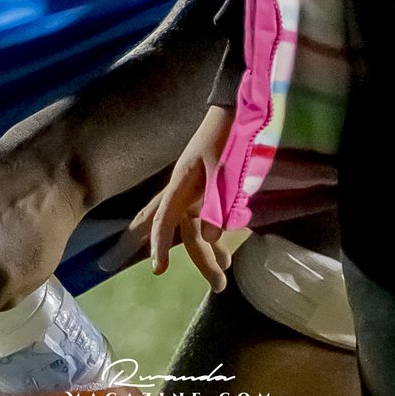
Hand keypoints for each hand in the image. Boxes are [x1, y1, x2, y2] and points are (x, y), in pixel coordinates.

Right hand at [130, 105, 234, 291]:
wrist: (235, 110)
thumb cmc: (226, 136)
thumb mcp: (224, 169)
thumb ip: (217, 203)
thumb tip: (210, 239)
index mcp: (181, 183)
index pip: (164, 219)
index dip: (159, 244)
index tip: (159, 269)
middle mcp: (183, 191)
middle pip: (183, 231)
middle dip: (199, 259)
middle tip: (219, 286)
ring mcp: (193, 191)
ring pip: (194, 228)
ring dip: (207, 250)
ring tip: (223, 272)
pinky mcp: (204, 190)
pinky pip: (204, 219)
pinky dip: (213, 236)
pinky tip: (224, 249)